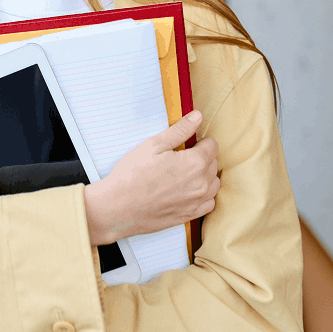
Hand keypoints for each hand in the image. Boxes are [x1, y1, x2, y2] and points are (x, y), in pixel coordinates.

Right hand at [83, 111, 219, 244]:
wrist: (119, 207)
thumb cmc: (133, 173)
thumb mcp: (154, 145)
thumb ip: (180, 130)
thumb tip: (198, 116)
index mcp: (195, 162)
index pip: (212, 146)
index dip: (199, 142)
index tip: (184, 145)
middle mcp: (202, 183)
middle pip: (213, 164)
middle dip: (201, 158)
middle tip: (178, 159)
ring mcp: (197, 202)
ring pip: (213, 184)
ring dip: (204, 177)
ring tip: (182, 174)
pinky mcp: (190, 215)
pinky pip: (208, 203)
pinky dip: (202, 196)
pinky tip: (187, 191)